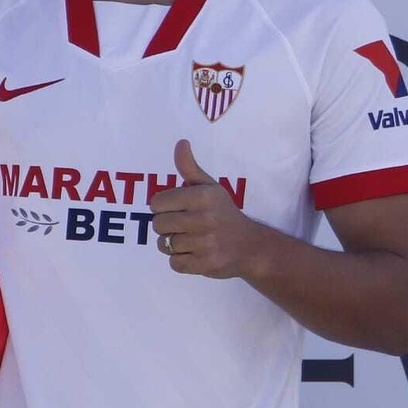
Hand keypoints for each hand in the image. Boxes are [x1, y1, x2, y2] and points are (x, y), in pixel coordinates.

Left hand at [149, 139, 263, 279]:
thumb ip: (190, 167)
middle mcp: (205, 219)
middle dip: (165, 226)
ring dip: (171, 244)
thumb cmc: (224, 213)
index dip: (162, 206)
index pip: (157, 202)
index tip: (175, 208)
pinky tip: (193, 253)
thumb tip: (181, 143)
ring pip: (164, 244)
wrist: (251, 246)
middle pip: (158, 224)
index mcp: (204, 196)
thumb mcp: (210, 187)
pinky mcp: (206, 264)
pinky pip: (174, 263)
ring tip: (187, 239)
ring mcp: (206, 244)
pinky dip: (179, 260)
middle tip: (181, 225)